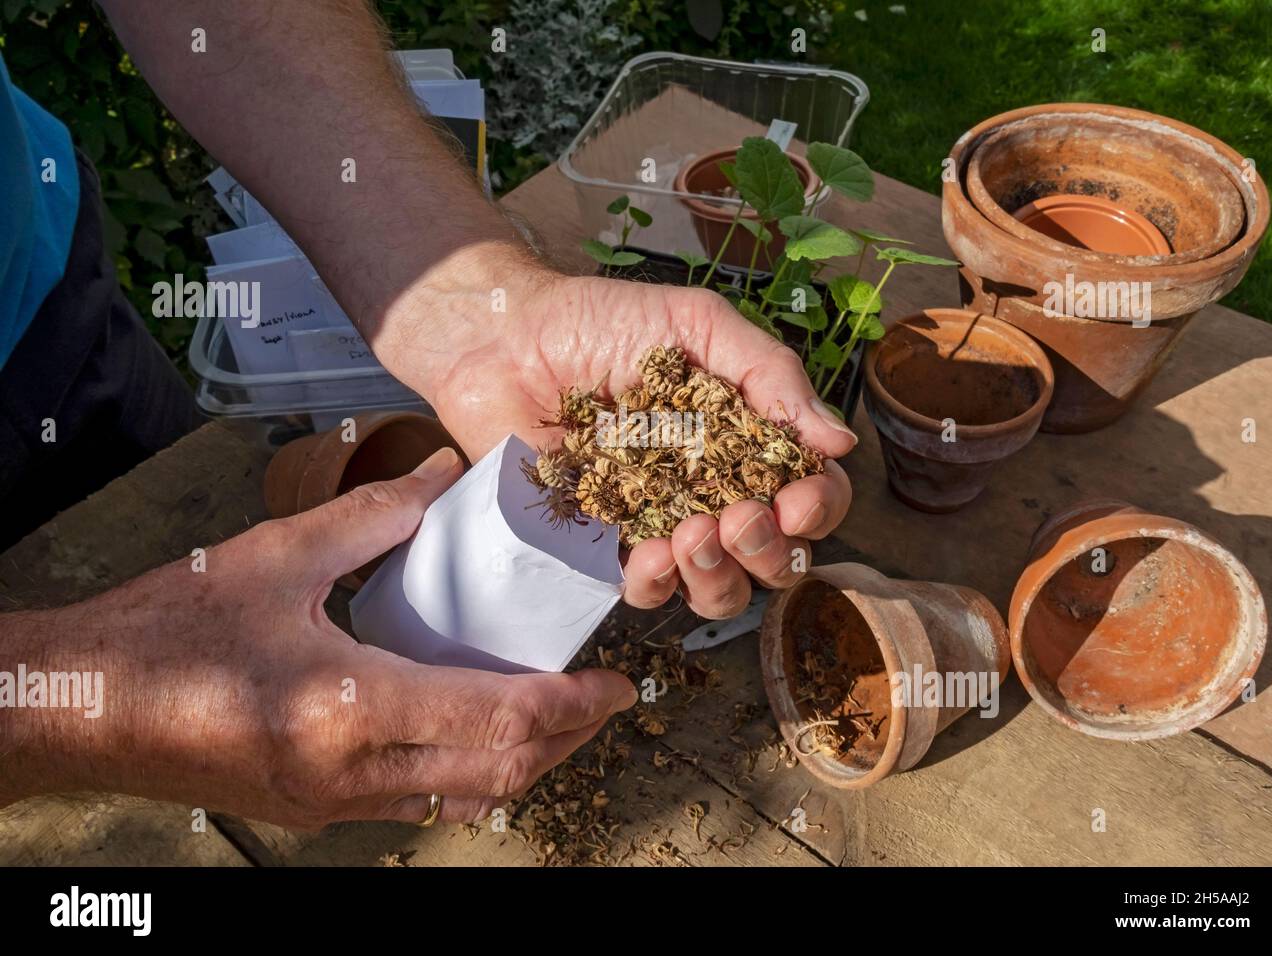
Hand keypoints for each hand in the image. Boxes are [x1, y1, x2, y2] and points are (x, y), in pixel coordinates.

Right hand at [0, 449, 635, 826]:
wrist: (78, 709)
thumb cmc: (164, 629)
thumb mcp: (274, 555)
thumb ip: (370, 515)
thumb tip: (443, 474)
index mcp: (346, 709)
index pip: (497, 719)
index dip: (570, 705)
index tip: (616, 683)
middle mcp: (349, 774)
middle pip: (498, 774)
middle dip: (567, 740)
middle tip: (605, 701)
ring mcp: (331, 805)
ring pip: (464, 800)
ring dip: (524, 762)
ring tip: (557, 716)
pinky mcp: (314, 810)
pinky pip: (418, 804)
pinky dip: (469, 774)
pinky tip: (477, 733)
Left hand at [387, 262, 857, 619]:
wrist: (505, 336)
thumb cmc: (600, 320)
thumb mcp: (697, 324)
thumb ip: (769, 374)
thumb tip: (840, 441)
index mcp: (745, 443)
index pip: (809, 494)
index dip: (817, 508)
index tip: (798, 500)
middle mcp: (712, 493)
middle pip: (774, 558)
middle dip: (770, 550)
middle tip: (740, 518)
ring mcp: (659, 527)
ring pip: (718, 591)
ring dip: (720, 577)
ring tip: (694, 535)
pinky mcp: (602, 547)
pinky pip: (644, 592)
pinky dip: (656, 584)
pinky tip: (648, 554)